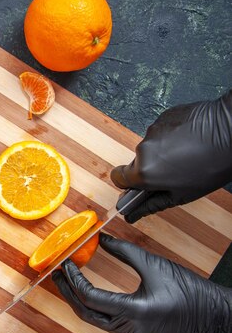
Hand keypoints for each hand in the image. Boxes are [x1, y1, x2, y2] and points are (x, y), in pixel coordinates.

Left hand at [51, 233, 231, 332]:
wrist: (215, 316)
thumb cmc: (190, 290)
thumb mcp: (154, 265)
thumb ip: (124, 252)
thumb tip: (100, 237)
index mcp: (134, 312)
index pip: (91, 298)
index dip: (74, 280)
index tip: (66, 263)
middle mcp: (129, 329)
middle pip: (86, 313)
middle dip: (68, 293)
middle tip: (56, 274)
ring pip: (94, 320)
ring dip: (79, 301)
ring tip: (67, 281)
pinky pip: (106, 323)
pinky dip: (93, 307)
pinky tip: (87, 292)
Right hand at [111, 89, 231, 222]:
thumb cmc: (213, 165)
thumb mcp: (182, 194)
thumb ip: (152, 204)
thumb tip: (132, 214)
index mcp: (144, 172)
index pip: (118, 178)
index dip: (128, 182)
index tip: (139, 184)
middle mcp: (143, 150)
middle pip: (137, 162)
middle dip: (152, 167)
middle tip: (175, 170)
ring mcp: (152, 131)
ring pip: (151, 147)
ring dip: (164, 151)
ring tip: (188, 153)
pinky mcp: (163, 117)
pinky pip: (161, 131)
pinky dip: (172, 137)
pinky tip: (190, 140)